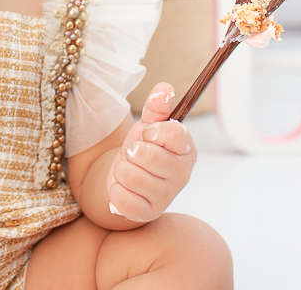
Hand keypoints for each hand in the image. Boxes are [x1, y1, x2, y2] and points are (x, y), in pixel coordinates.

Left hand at [105, 82, 195, 222]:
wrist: (125, 180)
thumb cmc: (140, 150)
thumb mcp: (146, 126)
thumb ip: (156, 107)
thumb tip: (164, 88)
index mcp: (185, 149)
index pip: (175, 133)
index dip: (154, 131)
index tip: (147, 133)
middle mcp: (181, 174)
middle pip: (149, 155)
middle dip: (132, 150)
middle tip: (133, 154)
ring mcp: (166, 196)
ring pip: (130, 174)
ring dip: (120, 169)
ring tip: (127, 170)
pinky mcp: (147, 213)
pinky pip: (122, 197)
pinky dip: (115, 189)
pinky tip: (122, 188)